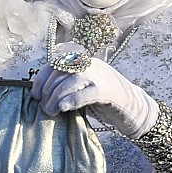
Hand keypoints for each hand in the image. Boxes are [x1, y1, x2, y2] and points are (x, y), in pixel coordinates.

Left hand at [30, 58, 157, 138]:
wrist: (136, 109)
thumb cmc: (107, 102)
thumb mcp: (84, 89)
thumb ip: (67, 87)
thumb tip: (42, 95)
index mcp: (83, 61)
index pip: (55, 63)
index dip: (41, 79)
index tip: (35, 95)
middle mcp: (90, 64)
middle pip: (60, 72)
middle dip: (47, 90)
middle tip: (44, 107)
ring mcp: (100, 76)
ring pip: (70, 80)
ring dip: (56, 96)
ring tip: (52, 111)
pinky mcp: (108, 91)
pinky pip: (87, 92)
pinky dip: (72, 99)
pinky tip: (63, 108)